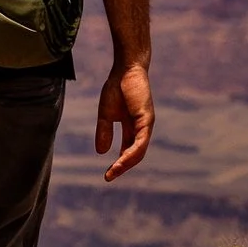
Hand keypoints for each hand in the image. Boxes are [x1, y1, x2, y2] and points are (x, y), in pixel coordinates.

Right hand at [95, 57, 153, 179]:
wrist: (125, 69)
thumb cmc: (117, 87)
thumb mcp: (106, 114)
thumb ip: (104, 131)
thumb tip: (101, 152)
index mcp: (133, 128)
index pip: (127, 150)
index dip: (118, 163)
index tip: (107, 174)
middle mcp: (142, 129)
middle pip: (135, 154)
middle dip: (122, 167)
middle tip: (109, 176)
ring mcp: (146, 124)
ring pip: (139, 151)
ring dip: (126, 163)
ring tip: (114, 171)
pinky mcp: (146, 119)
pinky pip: (140, 141)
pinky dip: (132, 152)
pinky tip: (122, 159)